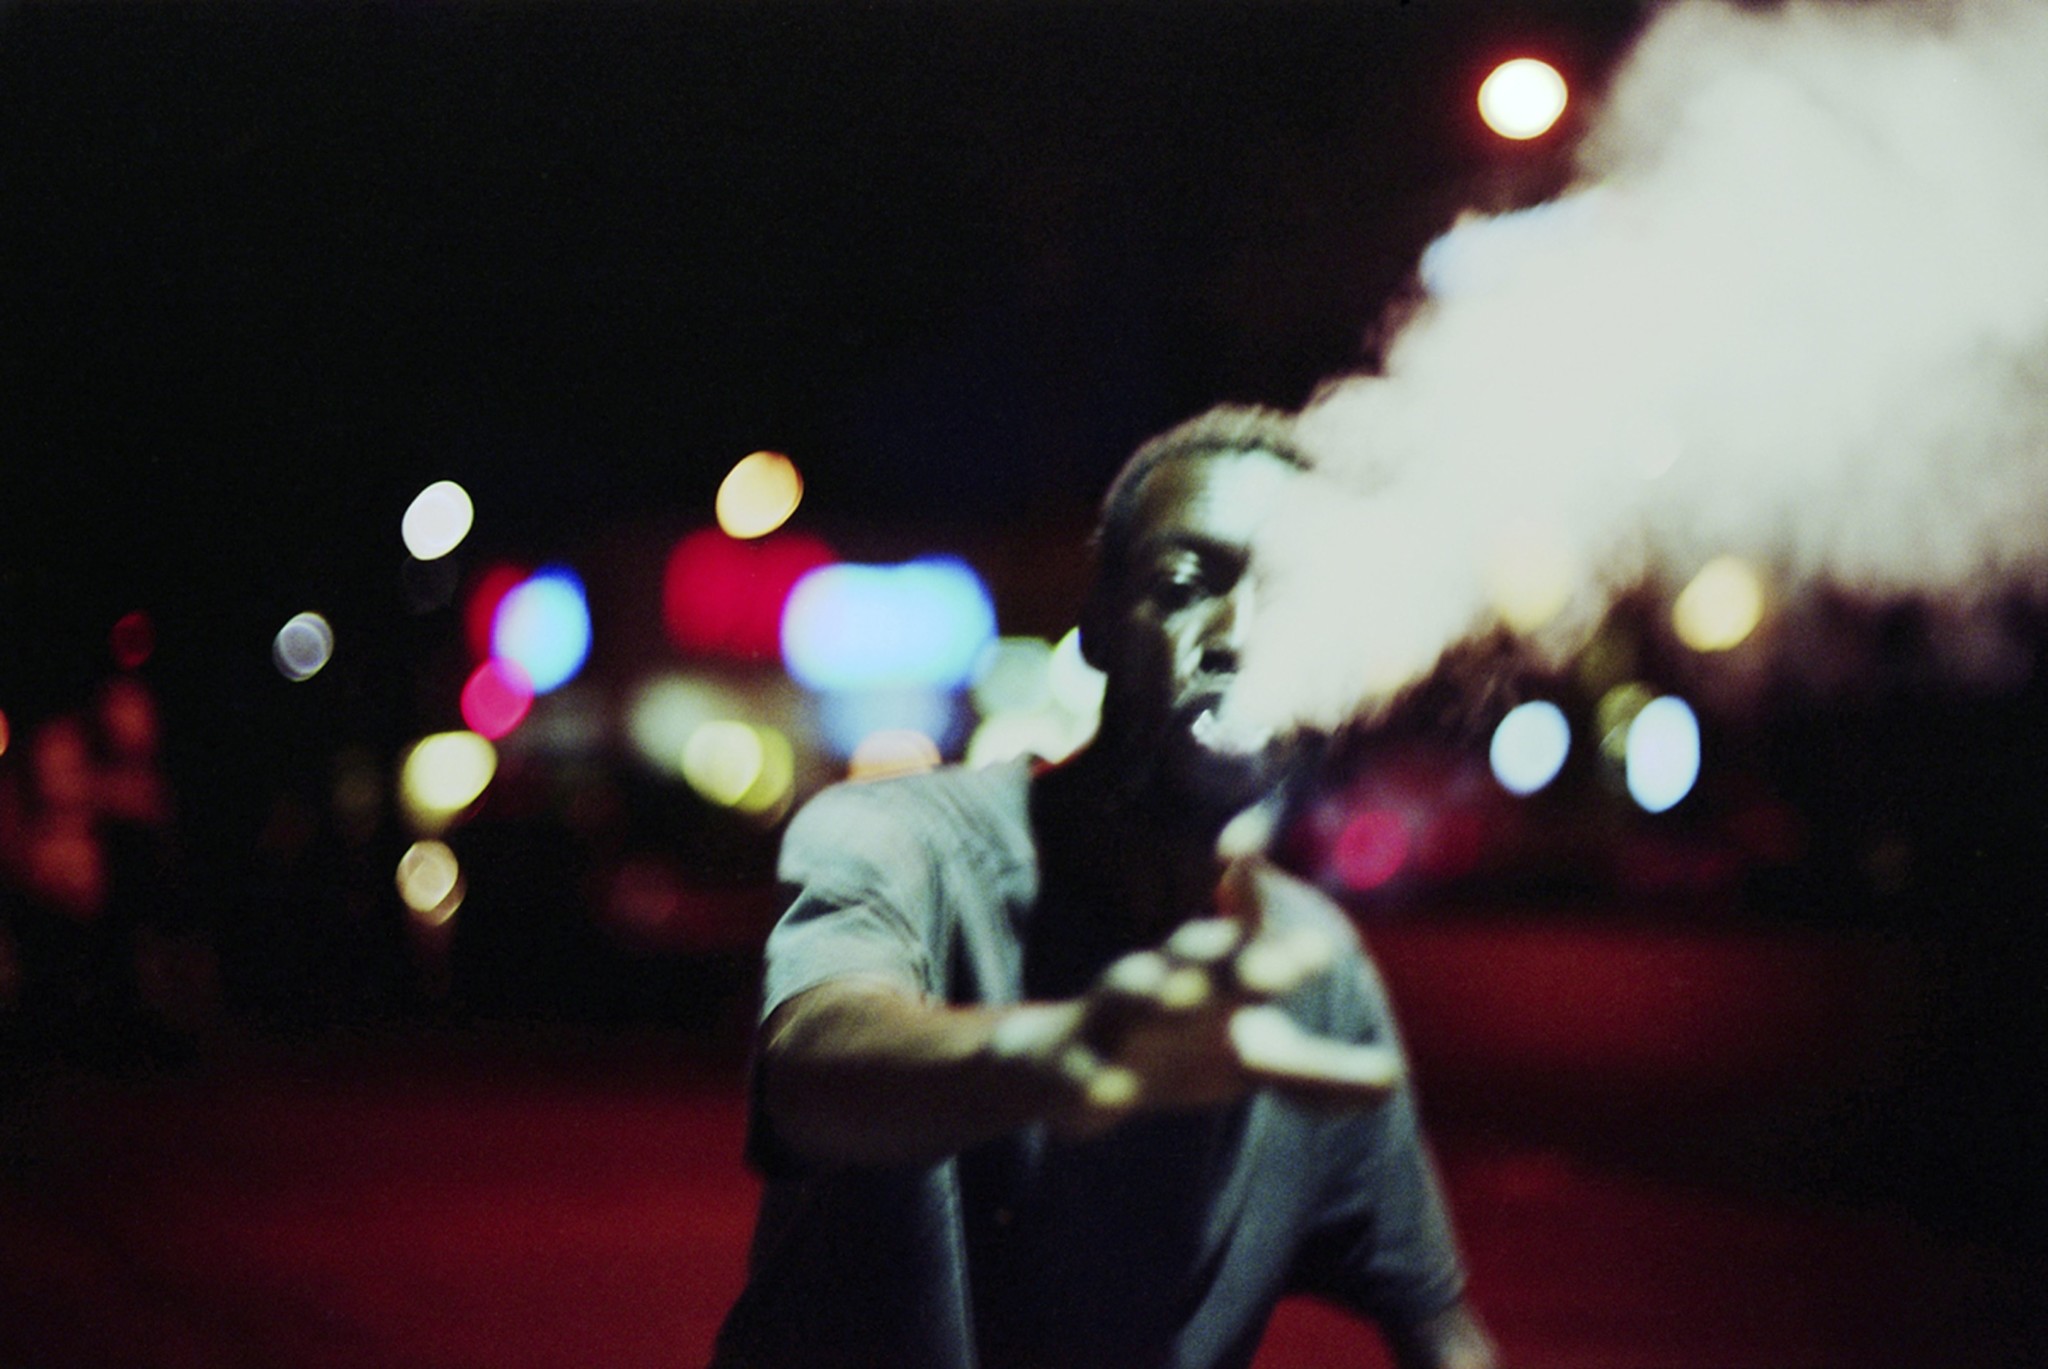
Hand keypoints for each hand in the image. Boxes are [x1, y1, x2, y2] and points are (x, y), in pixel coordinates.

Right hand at [990, 848, 1402, 1136]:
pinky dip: (1098, 1079)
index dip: (1277, 940)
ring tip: (1189, 999)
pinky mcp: (1068, 1067)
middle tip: (1278, 968)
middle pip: (1192, 959)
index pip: (1248, 946)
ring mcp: (1108, 1021)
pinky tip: (1116, 1093)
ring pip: (1126, 996)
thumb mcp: (1250, 1062)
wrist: (1067, 1070)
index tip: (1316, 940)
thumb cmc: (1177, 1050)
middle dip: (1231, 956)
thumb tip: (1392, 1081)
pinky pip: (1079, 1070)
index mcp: (1210, 977)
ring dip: (1156, 992)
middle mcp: (1160, 985)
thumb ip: (1317, 1074)